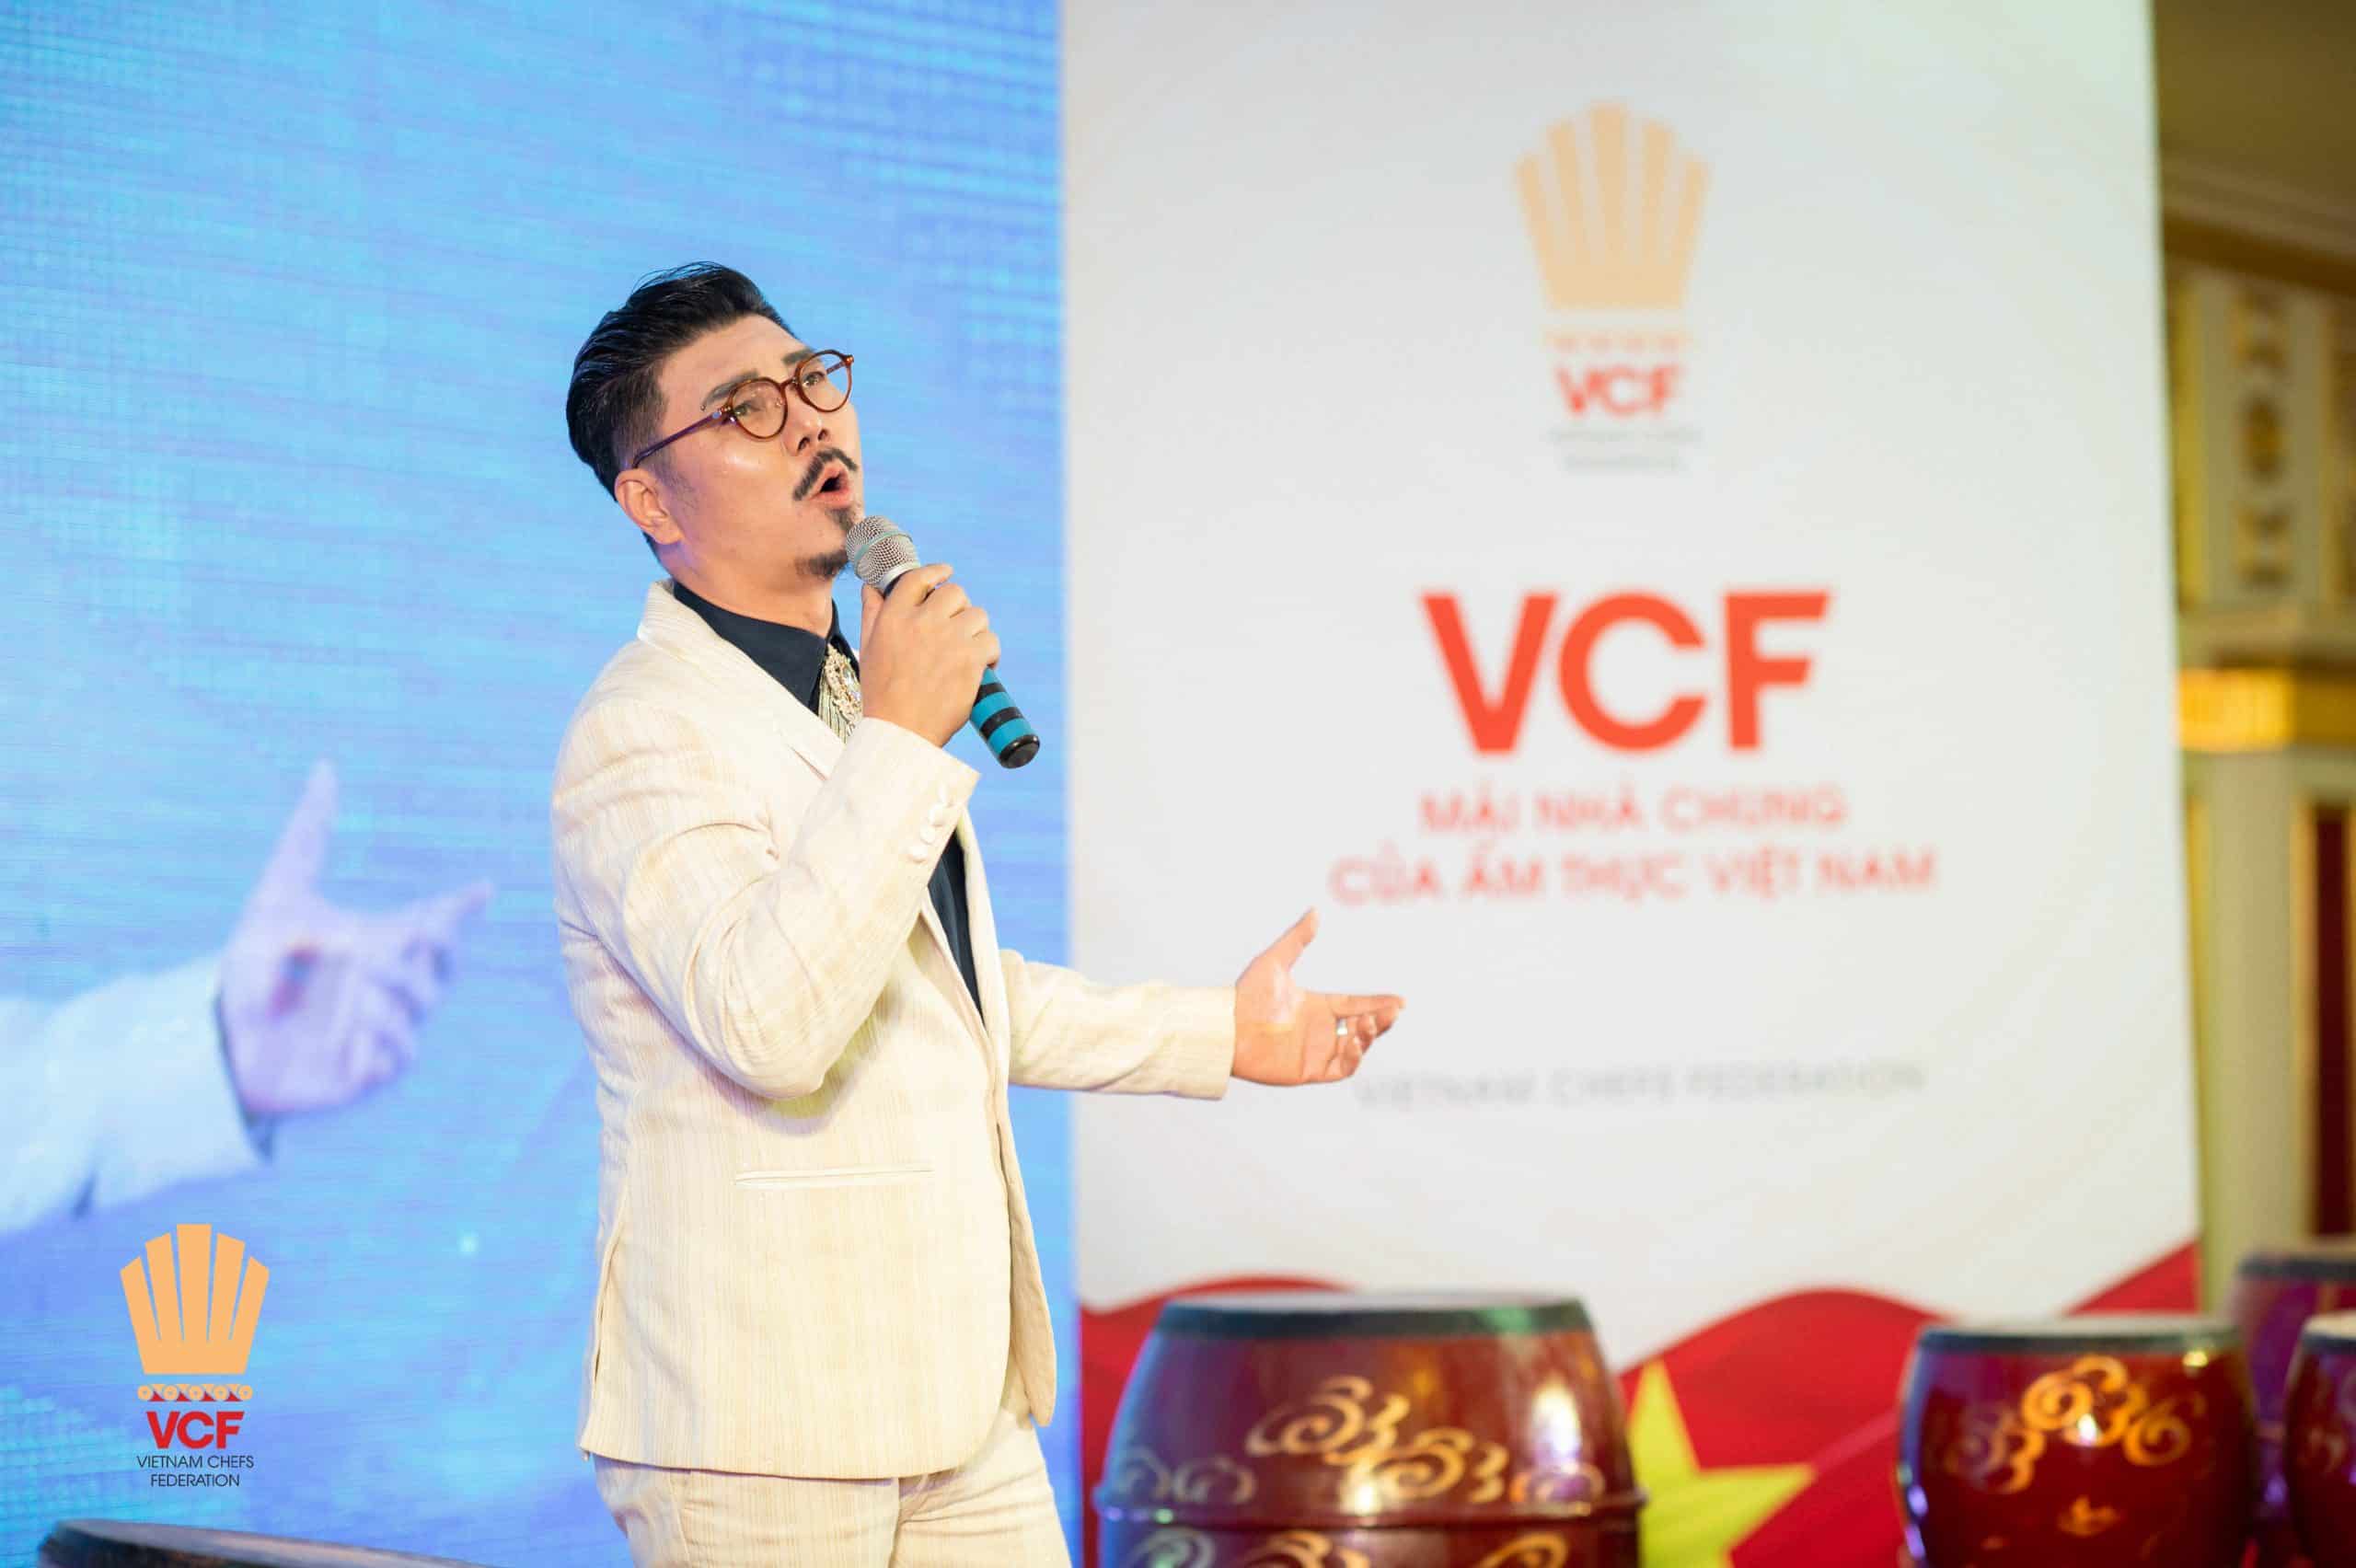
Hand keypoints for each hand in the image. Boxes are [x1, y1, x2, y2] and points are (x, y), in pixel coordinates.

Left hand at [217, 761, 493, 1116]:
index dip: (463, 905)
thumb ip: (307, 835)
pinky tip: (352, 1028)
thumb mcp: (277, 894)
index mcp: (380, 942)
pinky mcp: (373, 1069)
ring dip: (393, 986)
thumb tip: (325, 767)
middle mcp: (391, 984)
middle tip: (417, 929)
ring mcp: (387, 1027)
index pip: (437, 921)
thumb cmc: (252, 967)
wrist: (222, 1036)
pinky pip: (403, 1051)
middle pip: (445, 960)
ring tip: (356, 979)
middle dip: (438, 943)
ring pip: (423, 1001)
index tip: (482, 887)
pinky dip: (383, 1035)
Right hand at [858, 563, 1000, 747]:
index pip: (918, 578)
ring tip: (968, 651)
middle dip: (959, 607)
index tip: (946, 572)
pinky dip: (990, 653)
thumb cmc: (883, 694)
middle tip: (957, 628)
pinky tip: (981, 667)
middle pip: (954, 593)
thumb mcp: (869, 648)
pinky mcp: (970, 659)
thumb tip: (872, 588)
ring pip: (978, 615)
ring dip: (976, 630)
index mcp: (894, 616)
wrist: (901, 731)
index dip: (936, 572)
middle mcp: (921, 622)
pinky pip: (991, 641)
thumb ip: (872, 613)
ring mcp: (948, 639)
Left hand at [1232, 908, 1403, 1085]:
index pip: (1356, 1004)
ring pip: (1357, 1048)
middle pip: (1363, 1026)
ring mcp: (1317, 1052)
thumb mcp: (1274, 962)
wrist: (1226, 1027)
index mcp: (1317, 1006)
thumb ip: (1297, 939)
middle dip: (1381, 1020)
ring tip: (1367, 1023)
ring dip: (1369, 1036)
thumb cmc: (1246, 996)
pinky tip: (1354, 1043)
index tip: (1400, 1000)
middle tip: (1392, 1012)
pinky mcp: (1309, 1071)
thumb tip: (1315, 911)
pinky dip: (1354, 1059)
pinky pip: (1342, 1069)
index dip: (1378, 1003)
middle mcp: (1321, 1030)